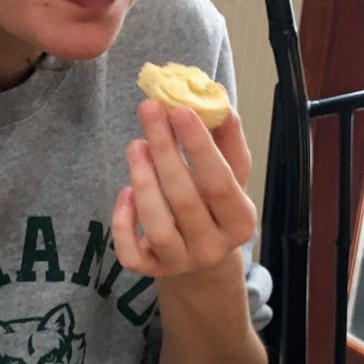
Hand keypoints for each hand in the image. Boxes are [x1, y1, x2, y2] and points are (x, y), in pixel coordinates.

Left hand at [111, 98, 256, 277]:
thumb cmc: (216, 204)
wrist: (204, 258)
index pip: (219, 182)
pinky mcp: (152, 271)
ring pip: (157, 226)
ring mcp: (181, 263)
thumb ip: (225, 136)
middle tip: (148, 110)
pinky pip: (131, 253)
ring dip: (143, 181)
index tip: (179, 109)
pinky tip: (124, 192)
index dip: (198, 145)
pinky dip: (123, 222)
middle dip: (164, 151)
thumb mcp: (230, 172)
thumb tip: (214, 92)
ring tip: (135, 145)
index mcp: (240, 221)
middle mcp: (213, 248)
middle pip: (184, 199)